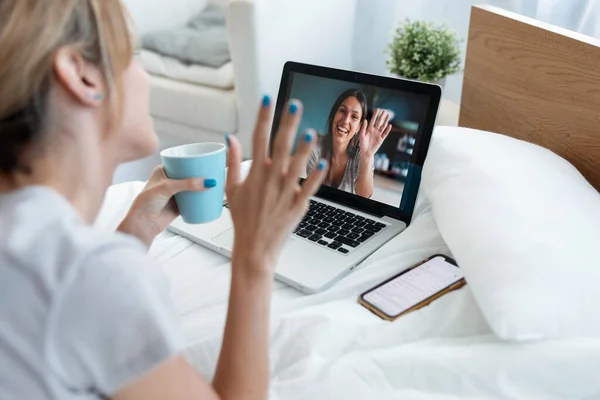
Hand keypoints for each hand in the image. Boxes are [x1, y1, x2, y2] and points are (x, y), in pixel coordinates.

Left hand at [118, 166, 212, 246]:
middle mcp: (170, 181)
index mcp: (163, 171)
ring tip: (215, 182)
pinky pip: (194, 200)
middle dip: (201, 173)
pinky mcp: (180, 205)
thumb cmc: (145, 203)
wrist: (143, 224)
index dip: (193, 161)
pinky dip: (201, 198)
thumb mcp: (166, 187)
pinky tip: (210, 196)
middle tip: (214, 171)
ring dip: (202, 186)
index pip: (181, 162)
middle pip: (190, 175)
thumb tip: (206, 182)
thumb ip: (186, 184)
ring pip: (193, 187)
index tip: (206, 159)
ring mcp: (176, 193)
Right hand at [226, 98, 326, 274]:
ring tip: (310, 131)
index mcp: (254, 173)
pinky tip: (324, 163)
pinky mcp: (297, 205)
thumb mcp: (232, 188)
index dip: (263, 117)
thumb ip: (233, 161)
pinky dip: (316, 177)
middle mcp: (270, 179)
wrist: (254, 247)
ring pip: (296, 166)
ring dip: (303, 148)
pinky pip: (308, 188)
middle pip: (280, 146)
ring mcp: (284, 192)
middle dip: (287, 124)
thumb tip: (230, 138)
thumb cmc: (243, 218)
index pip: (258, 138)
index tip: (267, 98)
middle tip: (294, 104)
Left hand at [359, 108, 392, 158]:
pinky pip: (385, 133)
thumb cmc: (362, 144)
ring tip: (388, 116)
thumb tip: (365, 120)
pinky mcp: (381, 139)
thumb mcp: (361, 135)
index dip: (375, 115)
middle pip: (379, 122)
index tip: (377, 109)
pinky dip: (387, 130)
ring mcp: (378, 134)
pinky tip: (390, 125)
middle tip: (384, 110)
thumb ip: (363, 128)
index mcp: (369, 129)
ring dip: (386, 121)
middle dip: (381, 116)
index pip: (373, 120)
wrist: (366, 152)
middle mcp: (374, 130)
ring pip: (383, 126)